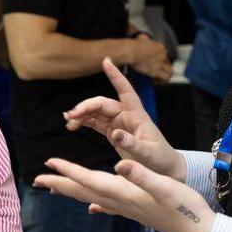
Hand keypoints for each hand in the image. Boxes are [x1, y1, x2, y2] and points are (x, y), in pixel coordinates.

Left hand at [34, 156, 215, 231]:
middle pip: (83, 192)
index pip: (90, 180)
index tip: (48, 163)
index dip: (69, 171)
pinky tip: (93, 206)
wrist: (198, 231)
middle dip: (60, 185)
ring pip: (92, 198)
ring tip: (56, 188)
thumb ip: (142, 175)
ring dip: (72, 191)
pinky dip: (95, 201)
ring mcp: (127, 209)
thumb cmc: (185, 207)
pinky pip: (107, 205)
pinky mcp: (135, 211)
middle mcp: (121, 203)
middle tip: (37, 179)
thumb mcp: (165, 186)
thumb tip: (120, 164)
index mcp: (125, 193)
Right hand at [64, 58, 184, 179]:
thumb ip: (131, 143)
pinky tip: (73, 125)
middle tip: (71, 115)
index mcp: (138, 115)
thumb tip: (114, 133)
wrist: (163, 170)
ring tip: (68, 121)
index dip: (116, 76)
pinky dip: (84, 122)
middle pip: (103, 103)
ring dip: (82, 114)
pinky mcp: (113, 132)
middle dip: (86, 106)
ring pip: (97, 112)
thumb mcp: (148, 154)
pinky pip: (95, 123)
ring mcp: (119, 123)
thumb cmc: (160, 159)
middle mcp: (127, 115)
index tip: (106, 61)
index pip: (126, 91)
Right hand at [128, 35, 172, 82]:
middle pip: (168, 63)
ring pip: (170, 71)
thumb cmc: (133, 45)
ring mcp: (160, 63)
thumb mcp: (142, 38)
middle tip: (156, 71)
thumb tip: (143, 40)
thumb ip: (146, 40)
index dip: (160, 60)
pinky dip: (162, 80)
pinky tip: (155, 80)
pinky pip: (166, 77)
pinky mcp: (156, 70)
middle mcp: (162, 55)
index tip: (153, 63)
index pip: (165, 55)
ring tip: (159, 78)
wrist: (131, 51)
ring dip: (165, 75)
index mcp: (160, 47)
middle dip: (162, 68)